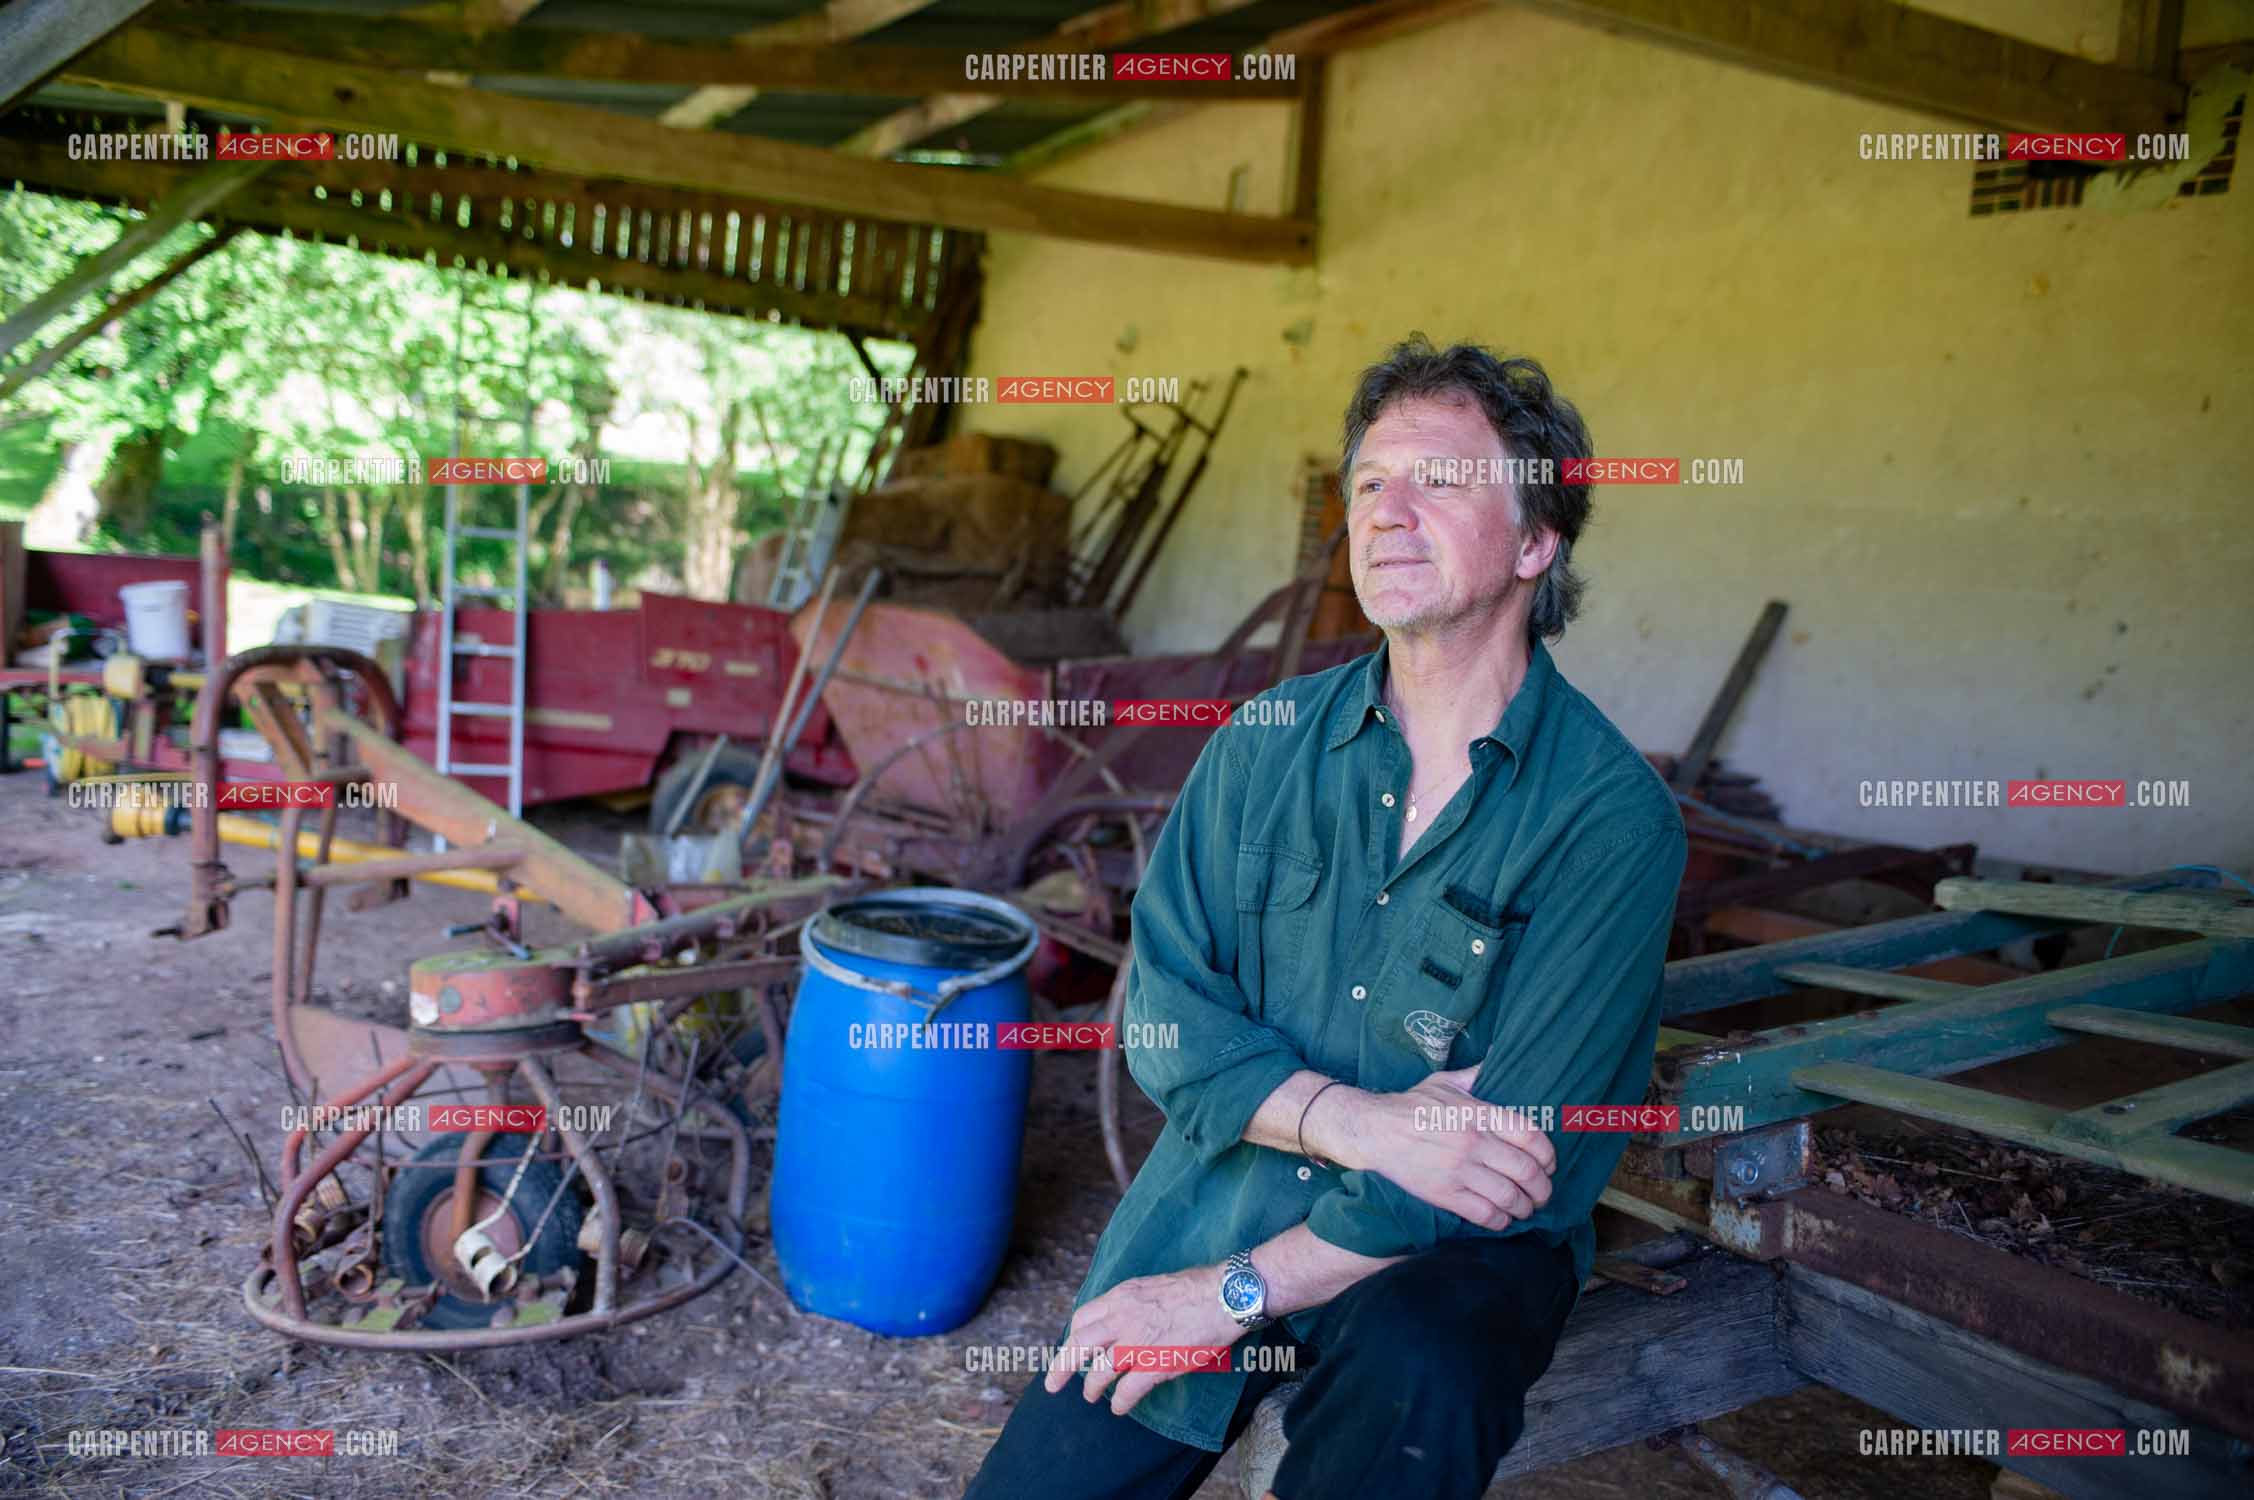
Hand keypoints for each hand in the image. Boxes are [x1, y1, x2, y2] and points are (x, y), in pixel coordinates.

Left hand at [1043, 1264, 1243, 1416]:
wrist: (1225, 1295)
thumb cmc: (1197, 1288)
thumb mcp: (1152, 1286)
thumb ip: (1133, 1303)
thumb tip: (1125, 1318)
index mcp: (1122, 1296)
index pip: (1083, 1317)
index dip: (1075, 1337)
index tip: (1074, 1349)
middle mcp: (1122, 1317)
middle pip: (1078, 1344)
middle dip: (1061, 1366)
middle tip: (1052, 1384)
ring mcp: (1137, 1342)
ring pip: (1099, 1370)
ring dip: (1092, 1387)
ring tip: (1092, 1396)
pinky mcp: (1155, 1364)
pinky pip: (1127, 1390)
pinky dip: (1120, 1402)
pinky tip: (1119, 1407)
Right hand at [1311, 1066, 1554, 1228]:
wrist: (1372, 1130)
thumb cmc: (1410, 1105)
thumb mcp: (1445, 1082)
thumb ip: (1476, 1075)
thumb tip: (1498, 1059)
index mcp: (1479, 1113)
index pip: (1532, 1136)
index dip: (1548, 1155)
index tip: (1549, 1164)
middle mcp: (1474, 1142)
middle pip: (1527, 1171)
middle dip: (1542, 1188)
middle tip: (1542, 1193)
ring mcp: (1460, 1170)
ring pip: (1510, 1197)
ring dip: (1525, 1207)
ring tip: (1525, 1208)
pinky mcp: (1444, 1194)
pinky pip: (1485, 1214)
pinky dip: (1501, 1220)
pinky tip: (1502, 1218)